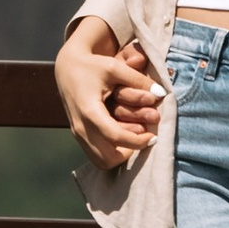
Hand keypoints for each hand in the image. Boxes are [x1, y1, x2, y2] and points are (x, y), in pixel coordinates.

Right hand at [56, 21, 163, 166]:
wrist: (67, 67)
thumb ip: (138, 80)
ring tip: (134, 139)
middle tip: (144, 139)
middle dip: (129, 152)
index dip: (138, 141)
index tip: (154, 136)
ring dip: (119, 155)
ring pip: (100, 161)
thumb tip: (161, 94)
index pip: (116, 137)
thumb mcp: (114, 68)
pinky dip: (110, 151)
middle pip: (107, 158)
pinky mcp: (78, 134)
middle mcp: (81, 127)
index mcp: (90, 111)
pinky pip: (95, 154)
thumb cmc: (91, 65)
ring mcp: (77, 133)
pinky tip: (122, 138)